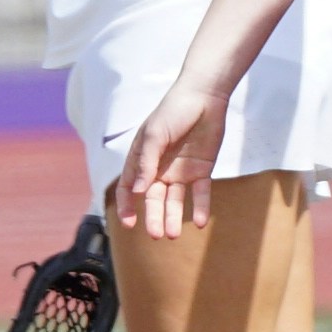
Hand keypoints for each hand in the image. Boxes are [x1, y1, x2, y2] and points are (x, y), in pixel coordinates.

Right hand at [111, 94, 229, 238]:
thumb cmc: (173, 111)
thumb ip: (147, 162)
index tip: (128, 223)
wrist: (205, 97)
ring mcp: (180, 171)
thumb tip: (139, 191)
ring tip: (173, 234)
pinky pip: (199, 193)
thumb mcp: (155, 134)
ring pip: (175, 200)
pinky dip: (199, 207)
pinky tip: (199, 222)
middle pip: (154, 199)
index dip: (127, 205)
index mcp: (142, 159)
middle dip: (153, 217)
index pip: (129, 187)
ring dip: (173, 217)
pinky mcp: (201, 170)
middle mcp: (160, 169)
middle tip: (156, 234)